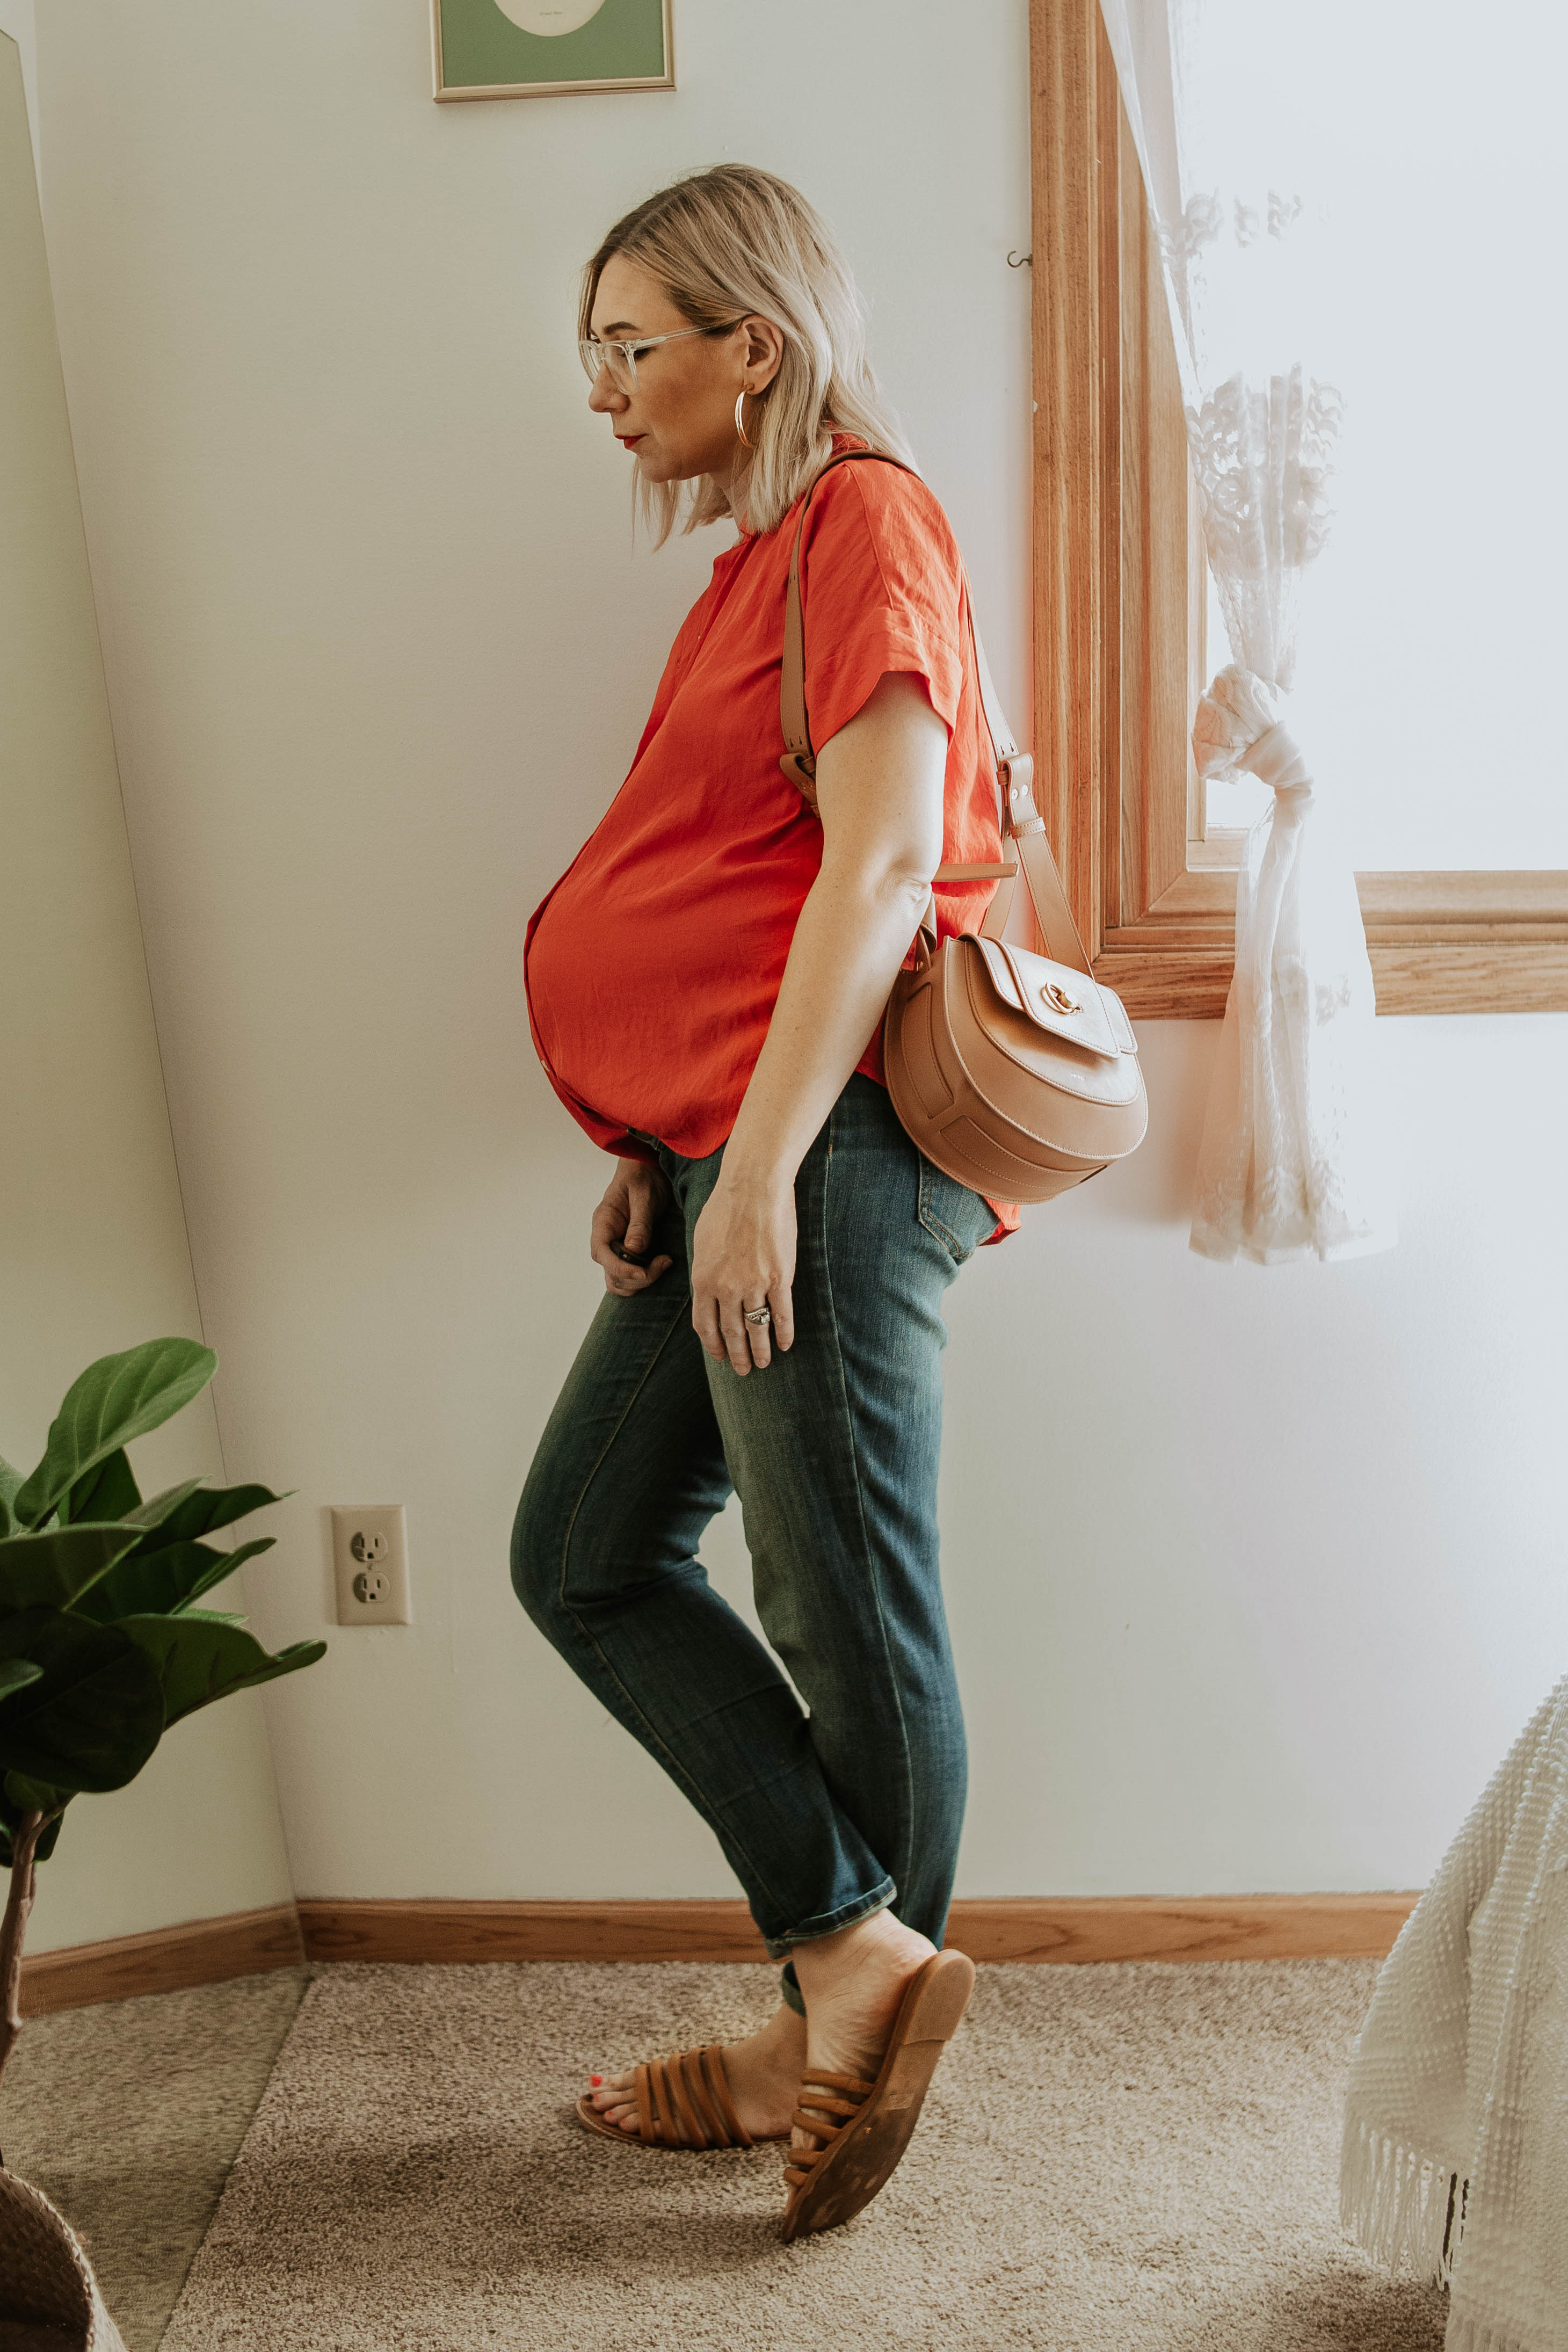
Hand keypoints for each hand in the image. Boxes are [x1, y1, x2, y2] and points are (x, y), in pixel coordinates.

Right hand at [590, 1159, 674, 1296]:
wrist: (649, 1169)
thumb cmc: (644, 1177)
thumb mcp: (644, 1196)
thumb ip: (639, 1224)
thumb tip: (634, 1250)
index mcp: (604, 1222)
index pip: (601, 1253)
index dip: (620, 1269)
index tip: (644, 1272)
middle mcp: (606, 1238)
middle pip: (610, 1273)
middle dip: (637, 1277)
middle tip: (664, 1262)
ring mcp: (616, 1246)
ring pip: (619, 1280)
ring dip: (641, 1281)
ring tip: (664, 1263)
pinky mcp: (629, 1251)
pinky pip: (629, 1274)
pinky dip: (644, 1277)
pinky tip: (661, 1263)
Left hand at [690, 1166, 795, 1374]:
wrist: (752, 1186)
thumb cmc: (724, 1207)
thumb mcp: (702, 1241)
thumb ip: (705, 1270)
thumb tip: (708, 1290)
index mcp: (703, 1279)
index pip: (705, 1324)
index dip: (712, 1345)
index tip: (718, 1356)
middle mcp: (726, 1287)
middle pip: (731, 1333)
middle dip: (736, 1356)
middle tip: (742, 1371)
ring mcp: (754, 1284)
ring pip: (756, 1329)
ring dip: (760, 1351)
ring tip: (764, 1364)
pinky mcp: (779, 1277)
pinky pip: (782, 1314)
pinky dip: (784, 1333)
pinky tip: (786, 1345)